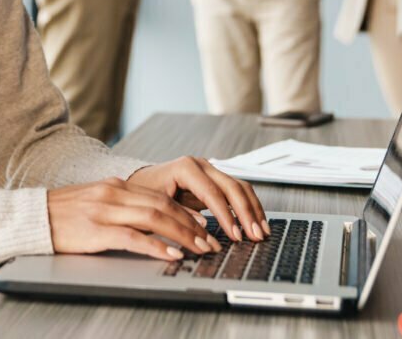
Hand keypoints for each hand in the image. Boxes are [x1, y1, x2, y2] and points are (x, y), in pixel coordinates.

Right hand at [47, 177, 220, 261]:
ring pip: (154, 219)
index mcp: (115, 186)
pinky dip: (156, 246)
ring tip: (199, 249)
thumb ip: (121, 205)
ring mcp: (105, 211)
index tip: (203, 224)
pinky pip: (133, 238)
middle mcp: (114, 193)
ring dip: (182, 235)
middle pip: (163, 206)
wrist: (33, 217)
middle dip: (191, 225)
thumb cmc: (63, 214)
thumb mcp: (95, 201)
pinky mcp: (96, 230)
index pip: (159, 196)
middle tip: (209, 241)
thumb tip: (149, 219)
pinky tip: (171, 254)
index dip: (185, 211)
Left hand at [129, 156, 268, 242]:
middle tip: (255, 235)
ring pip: (240, 187)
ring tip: (261, 232)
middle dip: (246, 213)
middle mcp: (201, 165)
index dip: (227, 215)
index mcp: (186, 168)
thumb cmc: (145, 193)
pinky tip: (255, 223)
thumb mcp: (157, 205)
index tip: (236, 235)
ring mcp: (210, 170)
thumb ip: (180, 214)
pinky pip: (237, 191)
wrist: (140, 182)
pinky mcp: (215, 180)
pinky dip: (249, 207)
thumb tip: (205, 228)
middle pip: (232, 187)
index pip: (212, 192)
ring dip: (253, 210)